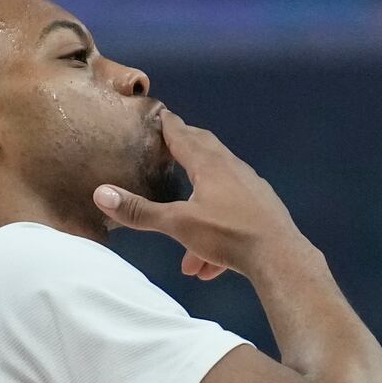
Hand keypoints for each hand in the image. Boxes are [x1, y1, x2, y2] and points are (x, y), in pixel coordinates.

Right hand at [94, 110, 311, 281]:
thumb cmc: (228, 233)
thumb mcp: (179, 224)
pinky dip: (217, 238)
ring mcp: (251, 189)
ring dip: (198, 217)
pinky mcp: (263, 212)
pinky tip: (208, 268)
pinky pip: (233, 219)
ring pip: (218, 195)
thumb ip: (141, 212)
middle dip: (186, 149)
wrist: (280, 257)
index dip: (168, 125)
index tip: (159, 114)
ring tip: (186, 255)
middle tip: (171, 146)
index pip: (183, 135)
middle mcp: (232, 169)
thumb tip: (101, 194)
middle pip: (205, 151)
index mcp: (210, 165)